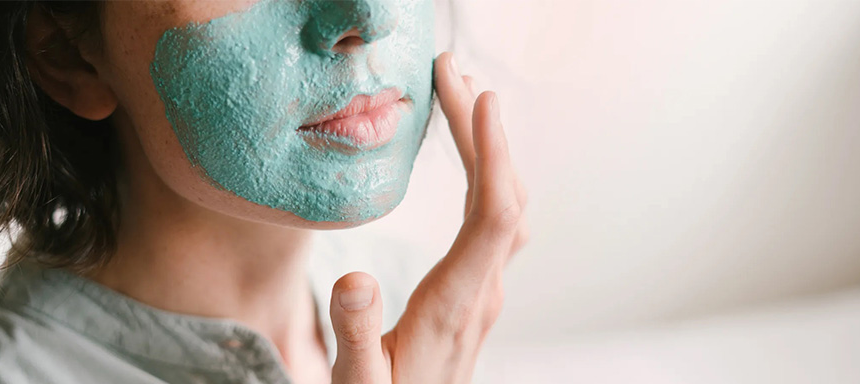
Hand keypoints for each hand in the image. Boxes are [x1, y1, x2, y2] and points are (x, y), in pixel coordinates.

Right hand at [328, 52, 528, 383]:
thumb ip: (355, 333)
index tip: (480, 100)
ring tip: (460, 98)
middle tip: (451, 73)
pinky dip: (487, 173)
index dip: (493, 154)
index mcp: (456, 305)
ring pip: (504, 203)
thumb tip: (354, 278)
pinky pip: (495, 216)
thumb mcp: (359, 382)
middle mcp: (482, 290)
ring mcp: (485, 287)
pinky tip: (471, 154)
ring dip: (487, 148)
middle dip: (481, 129)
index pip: (494, 216)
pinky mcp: (478, 287)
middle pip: (502, 194)